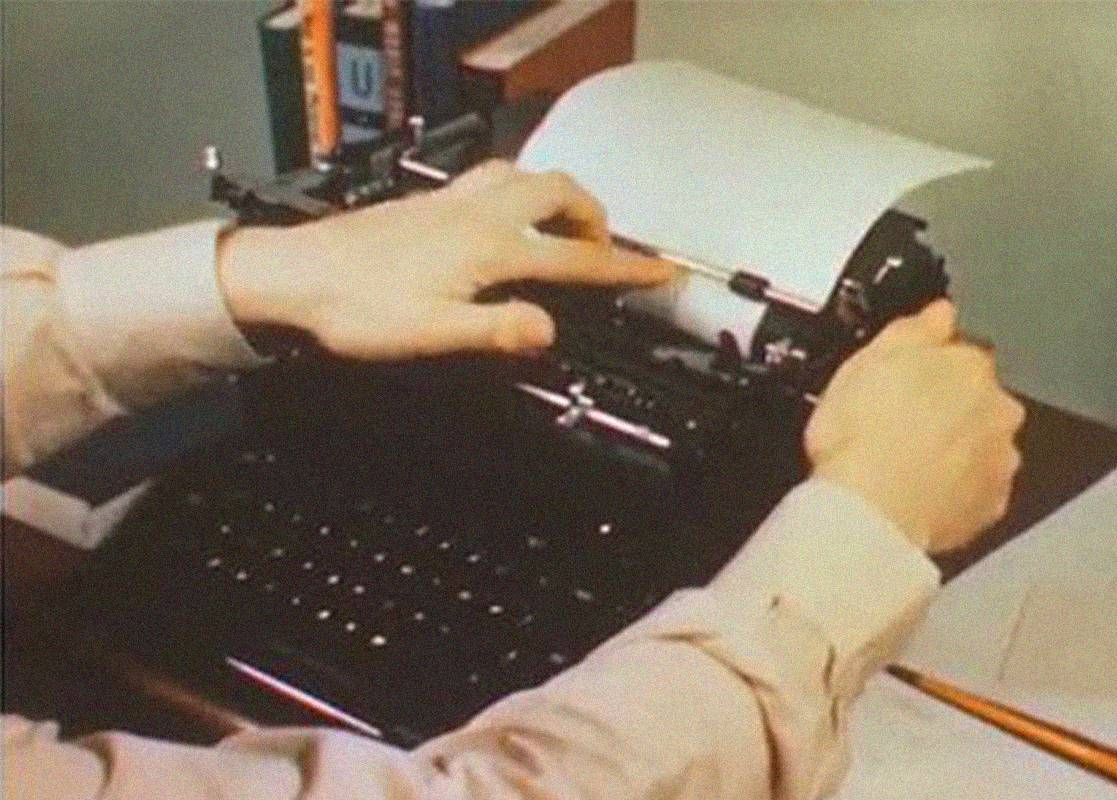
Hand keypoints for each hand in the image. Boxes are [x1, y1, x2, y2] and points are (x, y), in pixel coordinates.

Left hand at [217, 161, 672, 358]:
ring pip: (525, 175)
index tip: (661, 270)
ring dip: (557, 195)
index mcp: (488, 249)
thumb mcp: (431, 334)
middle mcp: (476, 214)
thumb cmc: (355, 308)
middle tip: (605, 248)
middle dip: (595, 216)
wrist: (293, 276)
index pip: (575, 259)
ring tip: (565, 225)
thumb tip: (550, 330)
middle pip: (558, 192)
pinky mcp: (429, 202)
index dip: (625, 268)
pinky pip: (491, 178)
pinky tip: (504, 214)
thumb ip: (496, 331)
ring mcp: (451, 202)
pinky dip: (519, 189)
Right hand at [804, 300, 1024, 551]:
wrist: (869, 512)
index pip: (961, 354)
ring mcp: (997, 462)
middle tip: (898, 425)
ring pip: (980, 447)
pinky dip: (952, 492)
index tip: (903, 383)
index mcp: (971, 367)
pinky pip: (974, 492)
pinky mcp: (988, 508)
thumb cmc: (863, 437)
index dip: (929, 368)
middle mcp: (997, 412)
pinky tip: (916, 492)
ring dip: (953, 452)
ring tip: (903, 463)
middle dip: (948, 411)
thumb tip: (938, 312)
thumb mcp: (871, 357)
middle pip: (977, 402)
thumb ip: (915, 329)